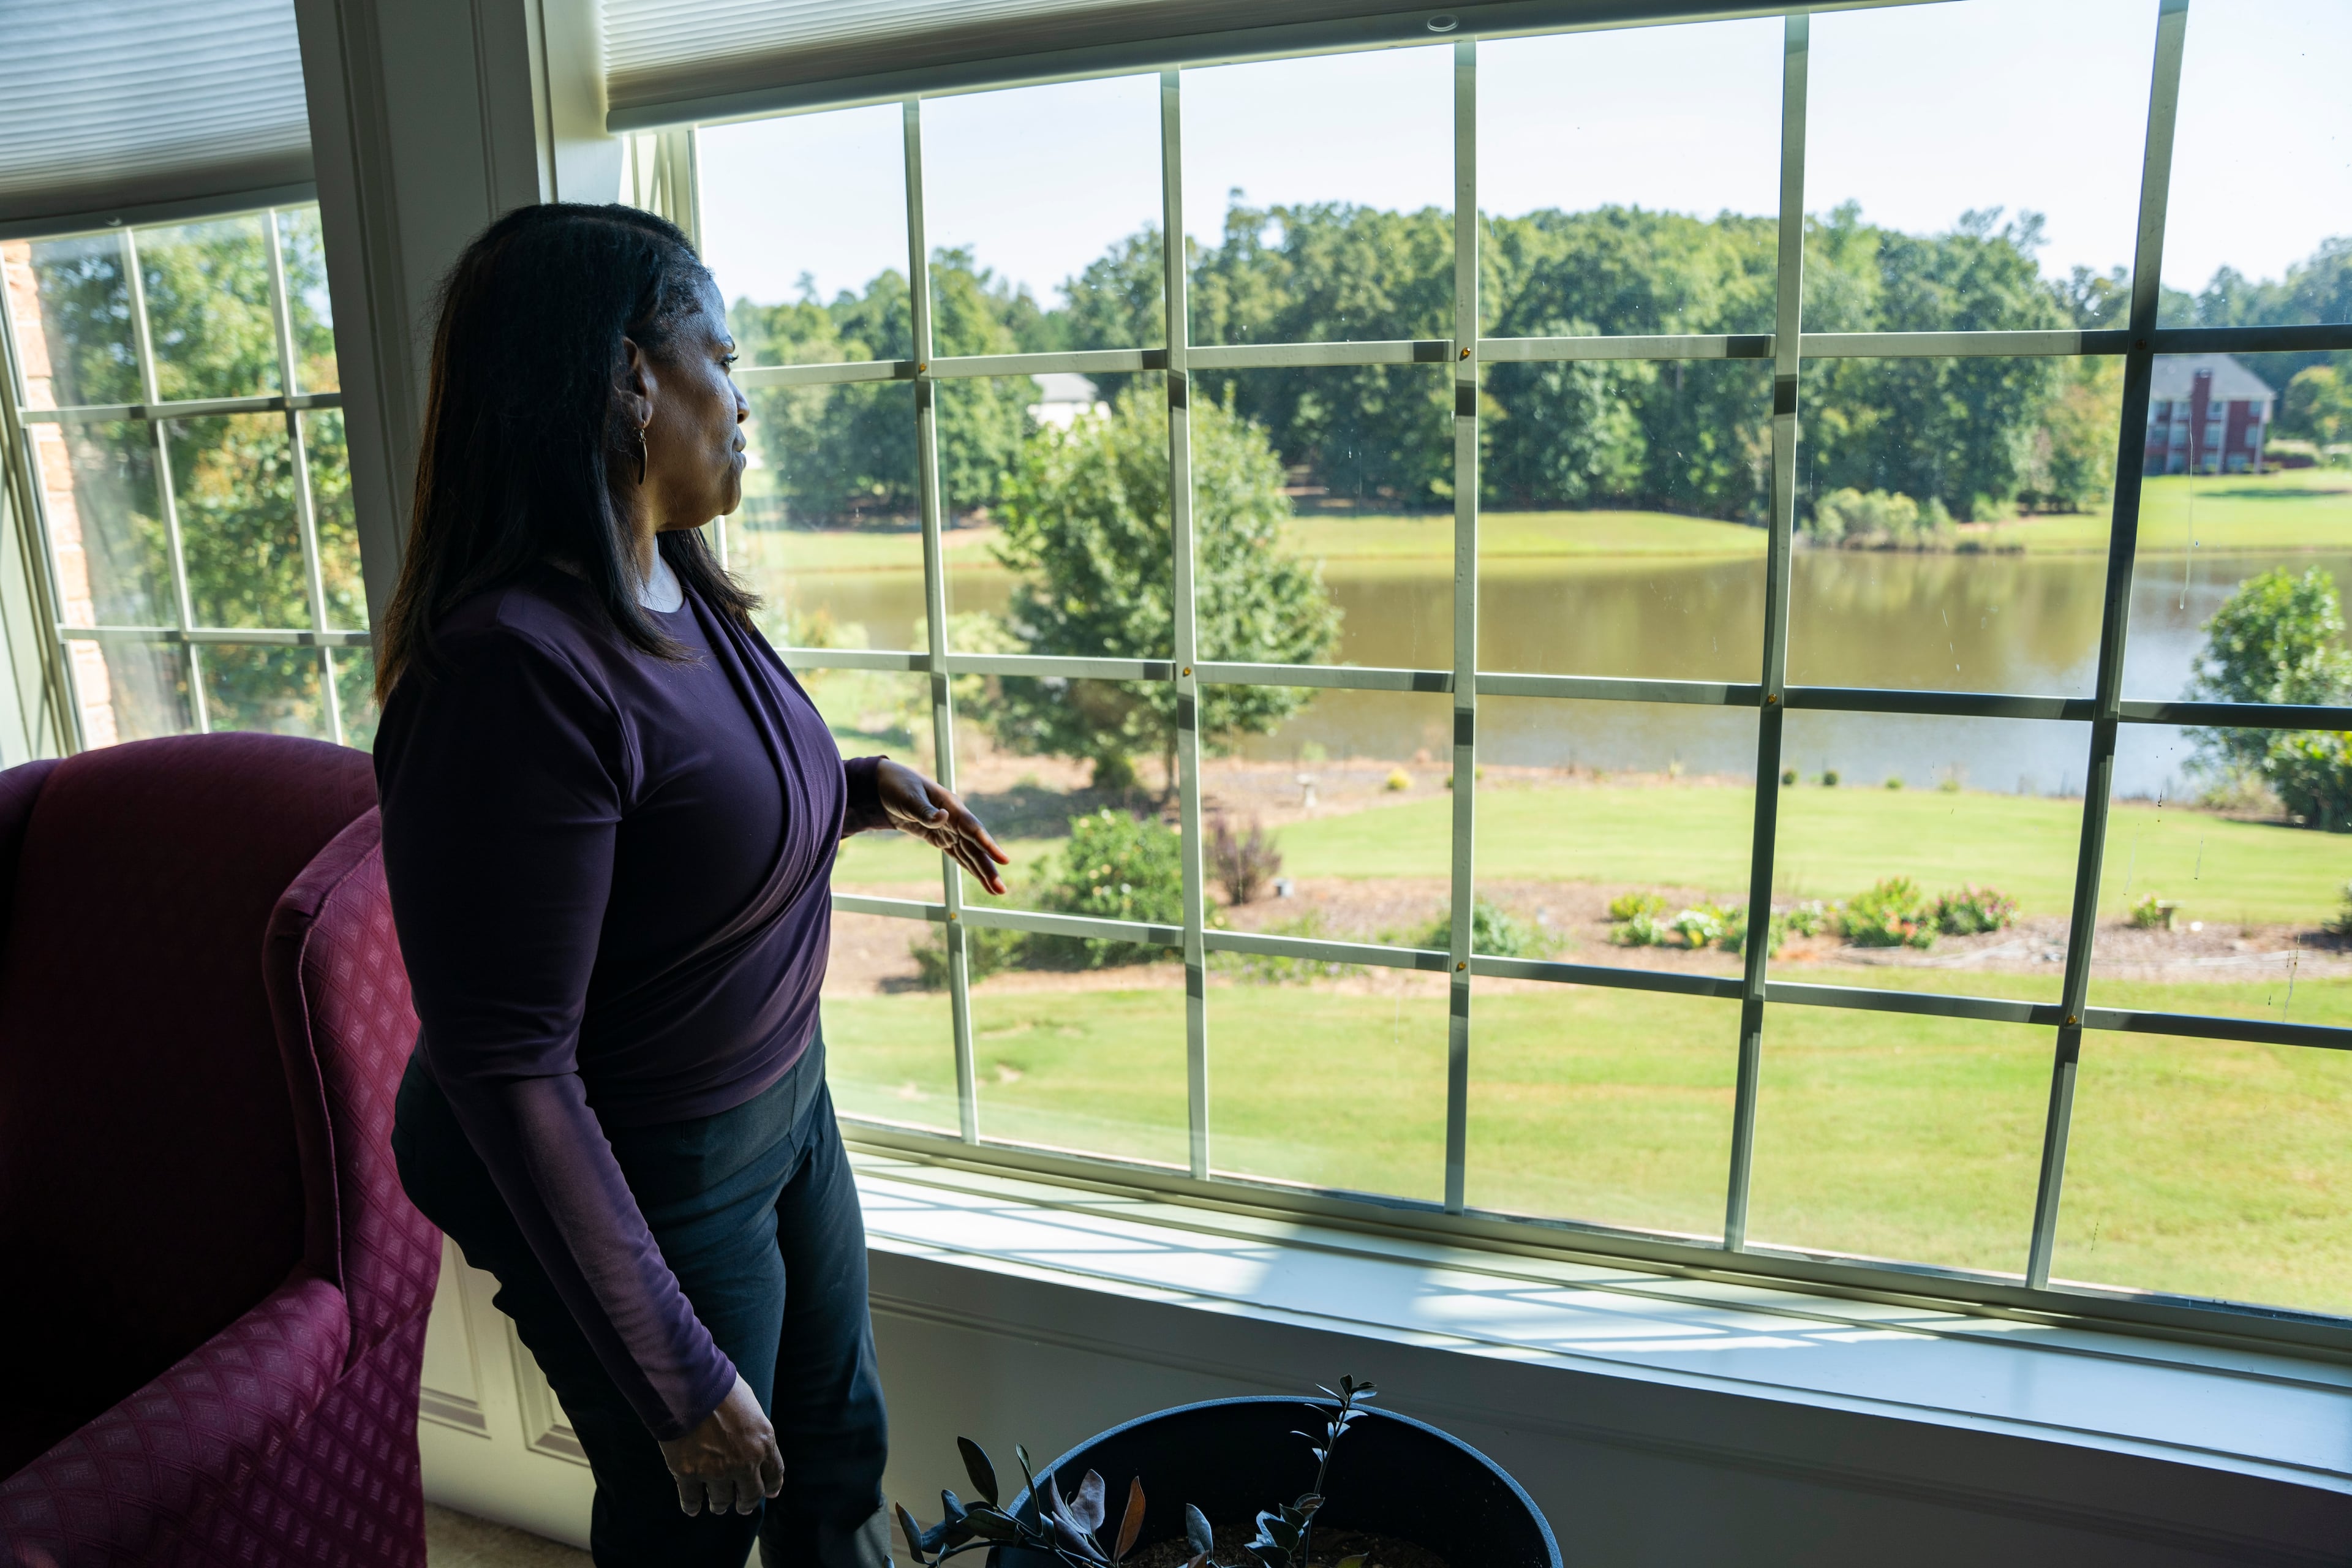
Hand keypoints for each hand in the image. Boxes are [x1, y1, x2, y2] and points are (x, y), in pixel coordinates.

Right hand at [657, 1375, 784, 1516]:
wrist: (692, 1385)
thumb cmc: (722, 1388)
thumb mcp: (752, 1407)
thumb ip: (754, 1430)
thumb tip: (752, 1440)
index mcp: (763, 1442)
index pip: (774, 1473)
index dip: (772, 1486)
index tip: (770, 1492)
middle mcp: (744, 1462)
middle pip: (751, 1494)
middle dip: (747, 1503)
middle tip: (742, 1506)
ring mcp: (716, 1471)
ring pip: (721, 1500)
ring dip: (720, 1505)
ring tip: (718, 1506)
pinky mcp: (688, 1473)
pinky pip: (691, 1499)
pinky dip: (692, 1506)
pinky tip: (692, 1508)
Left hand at [876, 760, 1011, 894]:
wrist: (887, 786)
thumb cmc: (899, 787)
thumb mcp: (908, 797)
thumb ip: (925, 811)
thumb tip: (942, 818)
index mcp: (951, 806)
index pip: (973, 829)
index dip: (988, 845)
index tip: (1003, 860)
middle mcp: (955, 819)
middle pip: (976, 847)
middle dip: (989, 868)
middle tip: (1002, 889)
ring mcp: (949, 829)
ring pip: (970, 854)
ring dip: (983, 873)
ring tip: (997, 891)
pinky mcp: (940, 838)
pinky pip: (958, 855)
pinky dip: (970, 867)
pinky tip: (981, 879)